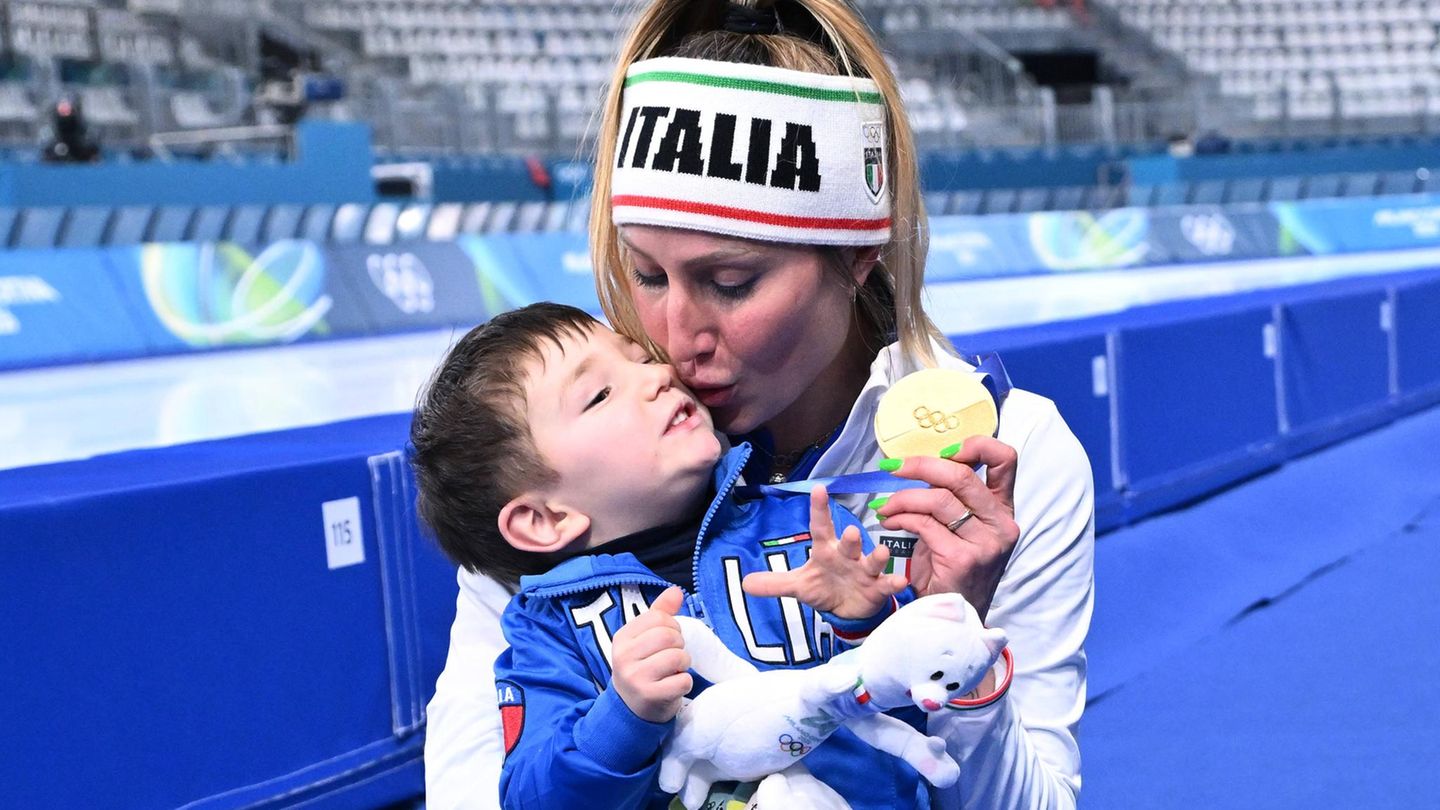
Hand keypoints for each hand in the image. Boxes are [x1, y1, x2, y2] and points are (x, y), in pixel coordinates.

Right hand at [611, 586, 692, 722]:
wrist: (630, 708)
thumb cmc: (642, 668)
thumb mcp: (644, 639)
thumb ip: (660, 613)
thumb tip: (676, 591)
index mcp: (622, 637)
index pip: (659, 618)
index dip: (672, 626)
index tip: (667, 640)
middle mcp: (624, 656)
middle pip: (669, 636)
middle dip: (679, 645)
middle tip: (673, 656)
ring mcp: (635, 677)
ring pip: (678, 657)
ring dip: (683, 664)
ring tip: (674, 671)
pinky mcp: (649, 696)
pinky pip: (682, 681)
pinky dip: (684, 683)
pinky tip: (672, 686)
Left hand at [743, 485, 906, 619]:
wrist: (847, 609)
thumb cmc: (824, 587)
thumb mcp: (798, 586)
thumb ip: (774, 583)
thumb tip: (744, 583)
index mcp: (826, 551)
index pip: (820, 527)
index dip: (819, 509)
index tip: (818, 489)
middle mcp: (847, 556)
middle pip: (849, 544)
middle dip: (851, 538)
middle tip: (852, 531)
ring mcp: (864, 571)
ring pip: (871, 561)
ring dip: (877, 557)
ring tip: (883, 552)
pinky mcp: (876, 589)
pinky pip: (886, 585)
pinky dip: (893, 583)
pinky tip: (900, 582)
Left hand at [872, 436, 1019, 619]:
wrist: (953, 618)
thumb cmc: (951, 570)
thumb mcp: (961, 530)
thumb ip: (953, 499)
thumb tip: (920, 463)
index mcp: (1003, 510)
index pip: (1005, 460)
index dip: (975, 445)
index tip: (944, 451)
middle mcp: (1001, 524)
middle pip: (962, 474)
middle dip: (921, 466)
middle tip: (893, 468)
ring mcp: (985, 543)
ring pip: (937, 499)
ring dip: (901, 498)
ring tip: (884, 506)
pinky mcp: (962, 558)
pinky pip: (923, 524)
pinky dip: (899, 518)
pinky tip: (888, 523)